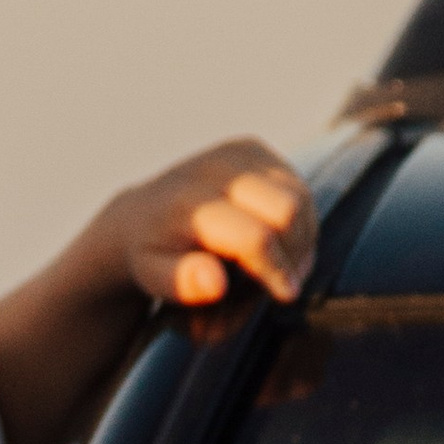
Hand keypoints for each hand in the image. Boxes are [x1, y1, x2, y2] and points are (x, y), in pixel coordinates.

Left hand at [106, 138, 314, 308]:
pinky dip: (300, 218)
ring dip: (302, 237)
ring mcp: (235, 152)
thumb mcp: (155, 277)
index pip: (255, 237)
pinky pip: (297, 184)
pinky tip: (281, 242)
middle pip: (288, 210)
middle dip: (295, 252)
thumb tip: (216, 284)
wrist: (141, 213)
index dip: (277, 269)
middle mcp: (214, 168)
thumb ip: (184, 283)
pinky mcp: (252, 147)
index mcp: (190, 203)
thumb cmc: (153, 254)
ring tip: (283, 266)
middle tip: (286, 283)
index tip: (284, 296)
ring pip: (300, 196)